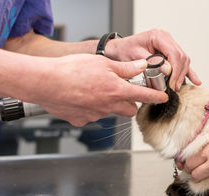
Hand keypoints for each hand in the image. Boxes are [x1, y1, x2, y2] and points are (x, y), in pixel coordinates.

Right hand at [28, 54, 167, 125]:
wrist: (45, 82)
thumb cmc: (71, 69)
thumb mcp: (103, 62)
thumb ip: (125, 67)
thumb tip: (142, 66)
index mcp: (117, 91)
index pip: (144, 96)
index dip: (156, 97)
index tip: (162, 98)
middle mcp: (109, 106)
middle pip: (130, 110)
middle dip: (130, 103)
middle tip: (123, 92)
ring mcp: (95, 115)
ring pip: (110, 112)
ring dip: (109, 105)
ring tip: (95, 91)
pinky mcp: (81, 120)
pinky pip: (92, 116)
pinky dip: (91, 109)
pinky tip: (81, 98)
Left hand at [106, 29, 201, 89]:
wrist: (120, 49)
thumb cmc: (125, 50)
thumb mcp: (135, 56)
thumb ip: (152, 62)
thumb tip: (168, 70)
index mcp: (158, 36)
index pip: (174, 53)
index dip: (175, 69)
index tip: (171, 82)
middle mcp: (166, 38)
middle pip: (181, 57)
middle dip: (179, 74)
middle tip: (173, 87)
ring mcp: (169, 44)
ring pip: (184, 60)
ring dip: (183, 74)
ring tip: (176, 86)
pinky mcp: (170, 52)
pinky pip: (182, 62)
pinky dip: (188, 72)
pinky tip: (196, 80)